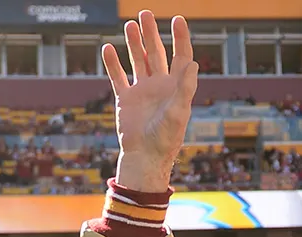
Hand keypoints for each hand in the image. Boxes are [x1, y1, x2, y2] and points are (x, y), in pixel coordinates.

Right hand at [103, 10, 198, 192]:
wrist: (145, 157)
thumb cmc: (166, 138)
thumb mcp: (179, 112)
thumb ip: (186, 87)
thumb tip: (193, 63)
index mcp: (176, 87)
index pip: (181, 57)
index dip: (180, 38)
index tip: (178, 19)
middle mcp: (160, 86)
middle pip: (156, 53)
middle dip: (151, 34)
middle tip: (145, 14)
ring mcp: (142, 91)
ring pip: (137, 61)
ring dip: (134, 43)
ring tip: (130, 25)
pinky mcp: (125, 99)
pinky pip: (118, 77)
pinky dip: (113, 63)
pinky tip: (108, 48)